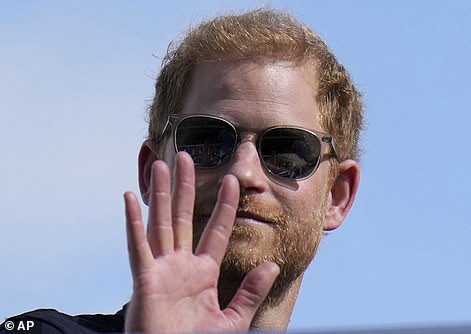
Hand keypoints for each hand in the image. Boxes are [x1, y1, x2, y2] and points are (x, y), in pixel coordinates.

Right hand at [123, 152, 279, 332]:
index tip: (231, 181)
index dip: (224, 206)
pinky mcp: (145, 280)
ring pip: (162, 222)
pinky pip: (138, 247)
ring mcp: (162, 270)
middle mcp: (181, 265)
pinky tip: (130, 198)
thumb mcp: (232, 319)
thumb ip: (250, 292)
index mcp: (203, 273)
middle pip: (184, 216)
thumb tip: (272, 266)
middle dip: (185, 186)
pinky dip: (133, 222)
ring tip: (163, 164)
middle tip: (187, 156)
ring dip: (160, 193)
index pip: (216, 231)